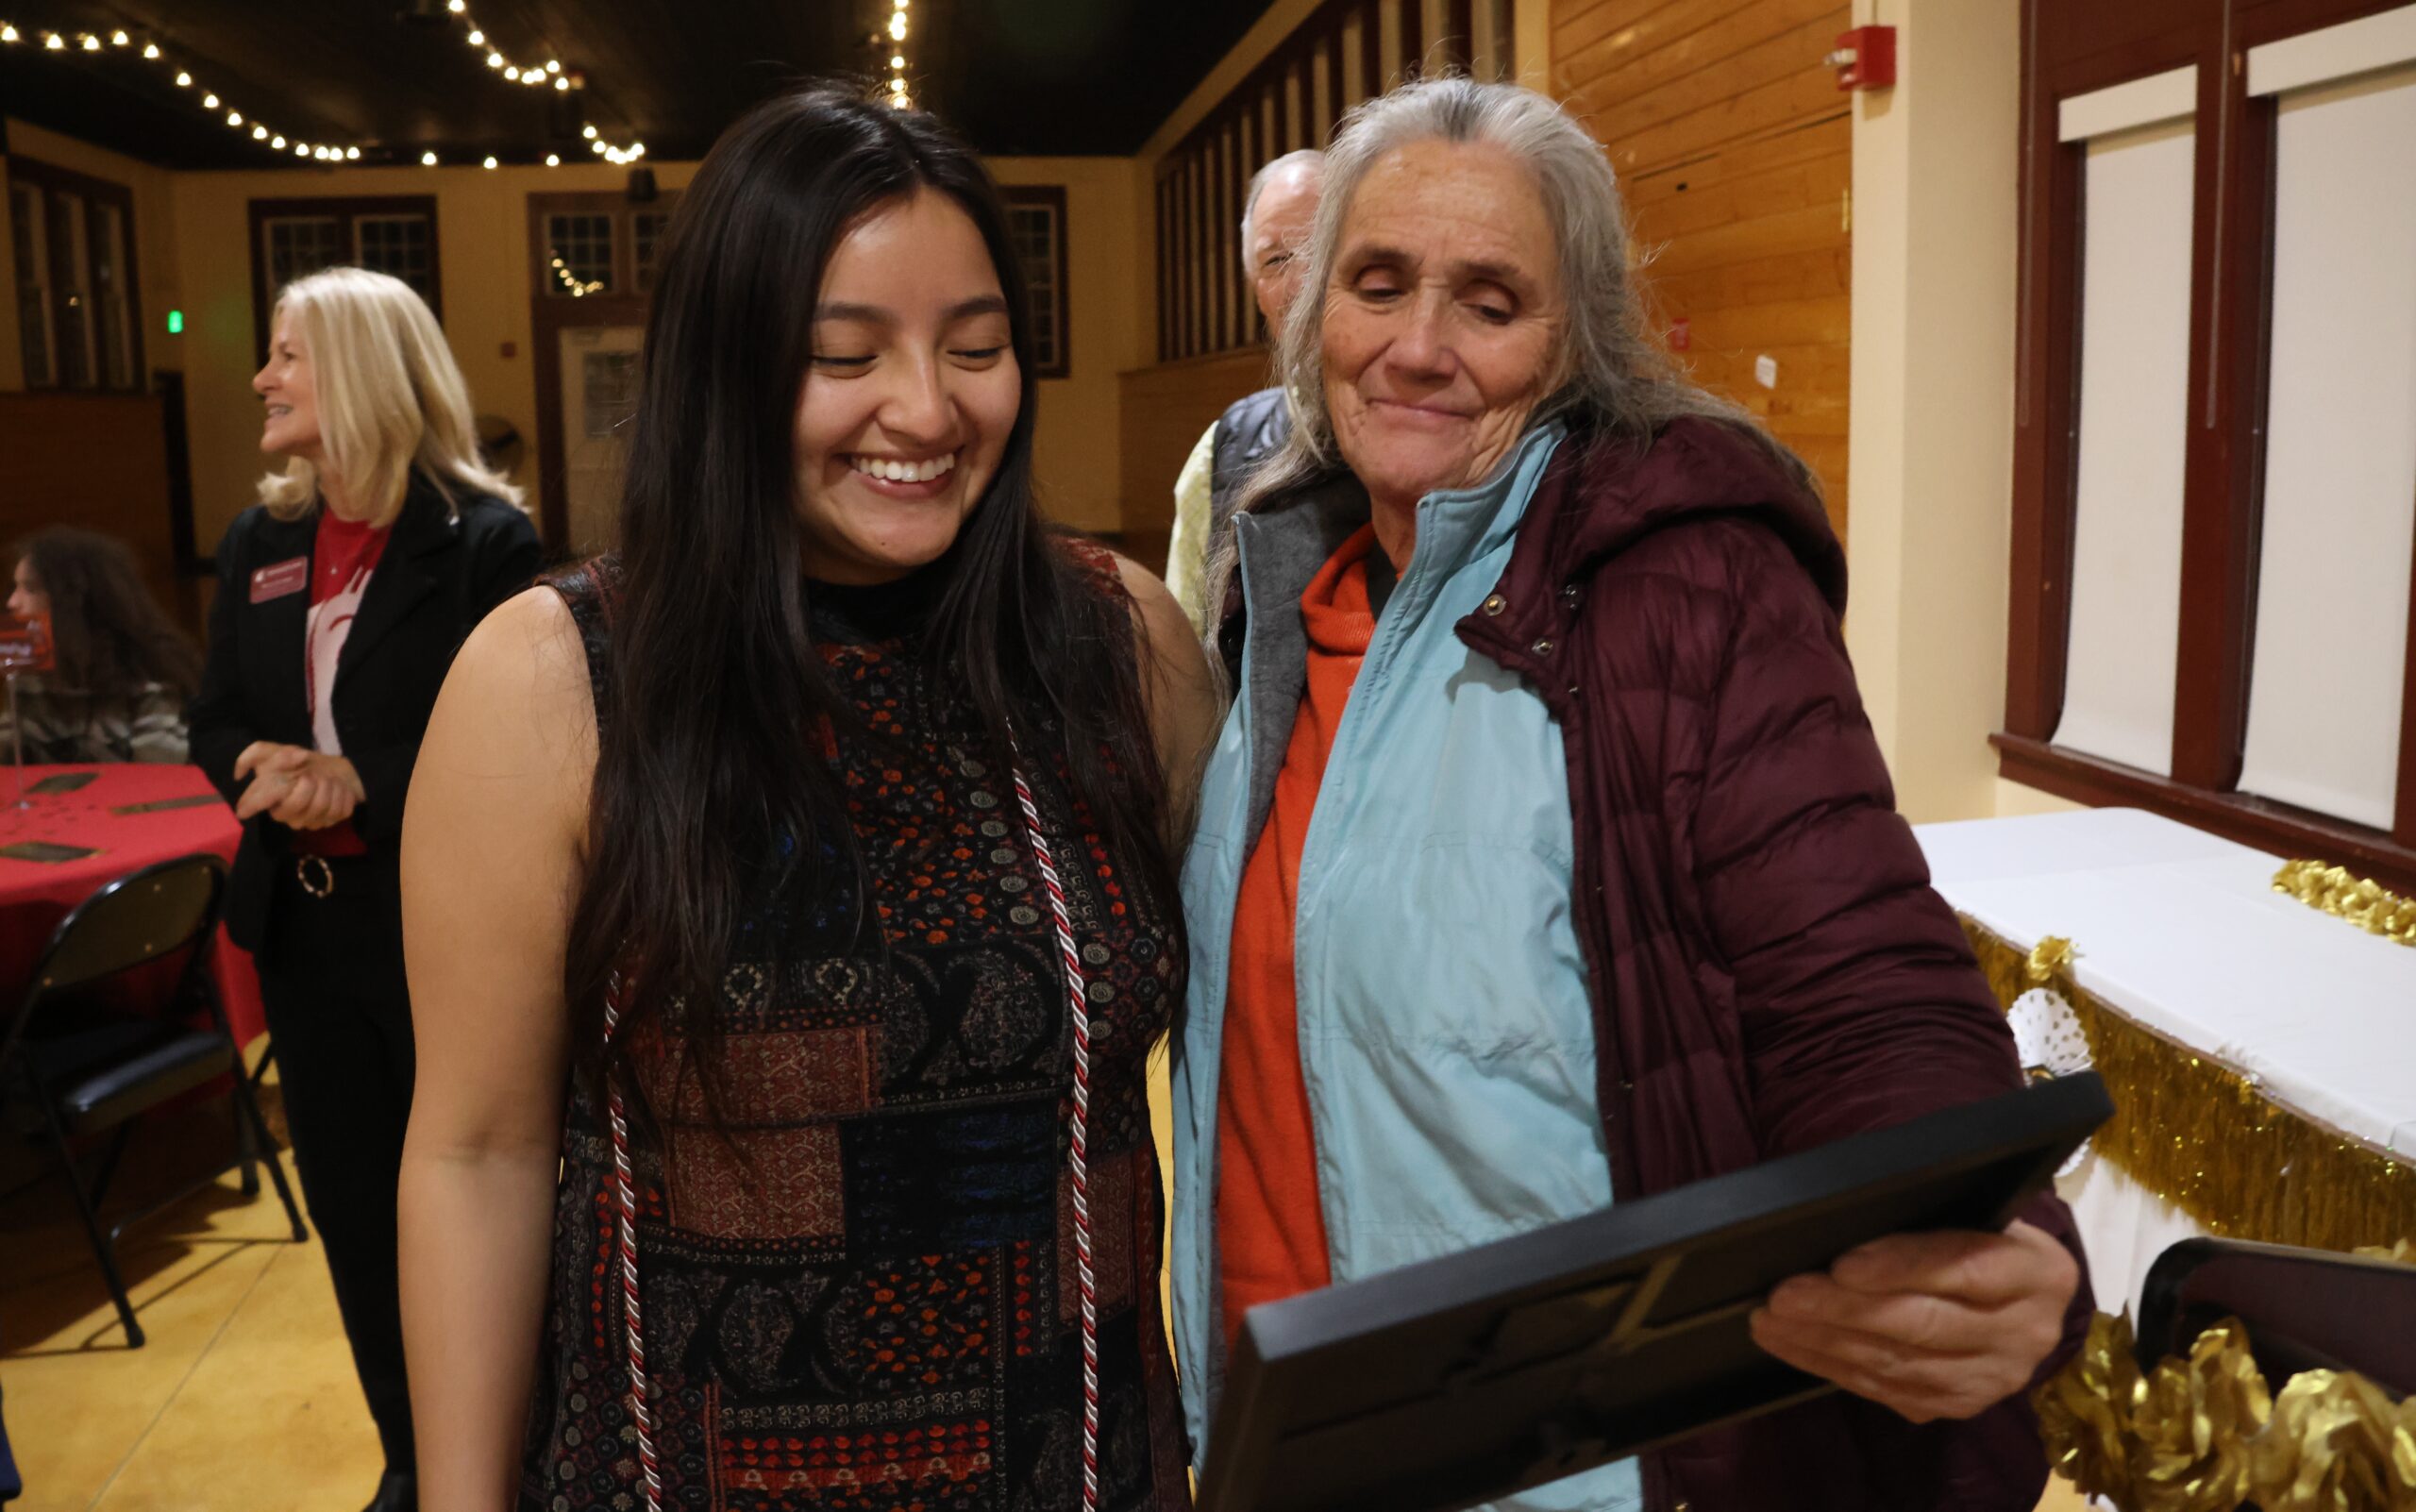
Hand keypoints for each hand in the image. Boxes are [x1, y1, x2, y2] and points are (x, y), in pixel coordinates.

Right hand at [234, 743, 364, 829]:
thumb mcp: (277, 751)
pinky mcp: (331, 822)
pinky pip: (339, 811)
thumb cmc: (302, 762)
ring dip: (330, 785)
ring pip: (321, 807)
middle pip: (296, 803)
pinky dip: (343, 794)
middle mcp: (286, 814)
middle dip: (310, 782)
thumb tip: (242, 770)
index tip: (254, 801)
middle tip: (313, 775)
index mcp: (268, 798)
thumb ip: (257, 753)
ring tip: (328, 780)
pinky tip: (339, 789)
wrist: (335, 769)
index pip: (256, 803)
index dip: (256, 802)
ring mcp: (308, 821)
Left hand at [1748, 1219, 2078, 1423]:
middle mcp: (2026, 1332)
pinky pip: (1889, 1390)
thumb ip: (1926, 1218)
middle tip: (1783, 1295)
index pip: (1966, 1267)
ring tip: (1770, 1320)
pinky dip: (1833, 1367)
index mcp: (2038, 1271)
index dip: (1900, 1267)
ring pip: (1900, 1363)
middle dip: (1843, 1310)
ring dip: (1825, 1342)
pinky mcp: (1961, 1406)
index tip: (1841, 1265)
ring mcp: (1994, 1378)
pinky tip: (1793, 1345)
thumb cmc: (1985, 1239)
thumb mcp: (1976, 1214)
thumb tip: (1837, 1220)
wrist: (2028, 1303)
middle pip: (1925, 1323)